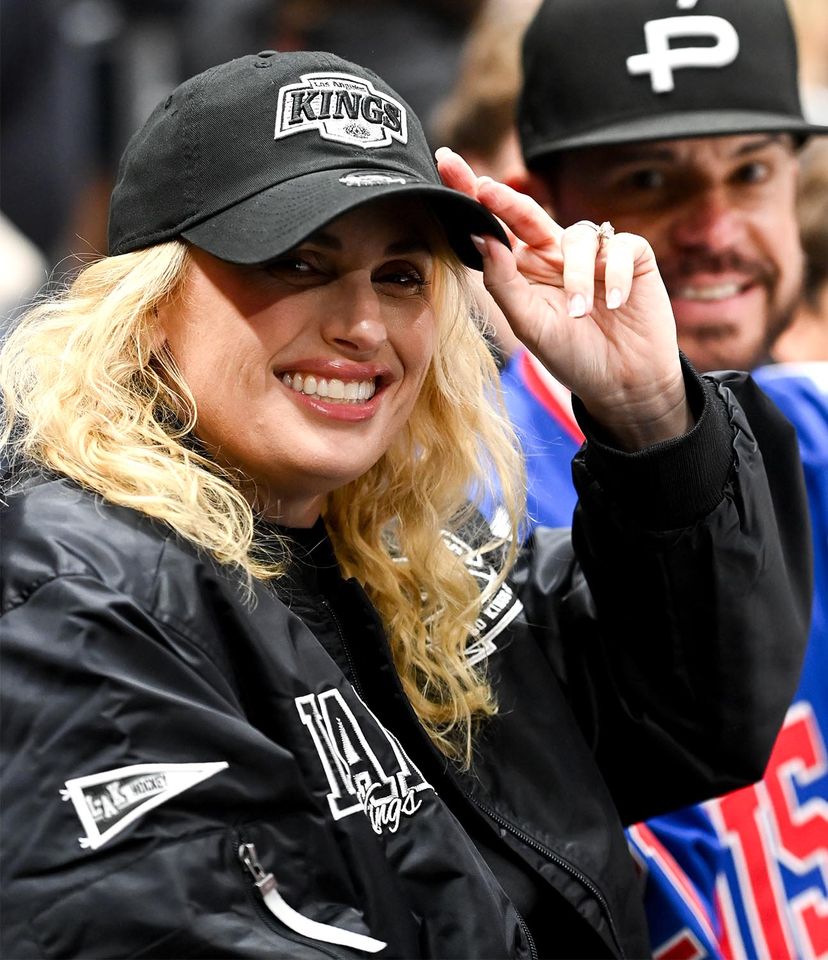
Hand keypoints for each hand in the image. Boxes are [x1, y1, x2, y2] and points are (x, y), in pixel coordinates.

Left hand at [436, 147, 692, 449]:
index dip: (472, 196)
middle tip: (484, 188)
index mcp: (525, 269)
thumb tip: (481, 237)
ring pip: (576, 236)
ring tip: (579, 313)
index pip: (495, 228)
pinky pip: (618, 247)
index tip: (445, 163)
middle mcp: (555, 253)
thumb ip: (503, 282)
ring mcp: (593, 252)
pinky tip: (615, 303)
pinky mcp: (631, 255)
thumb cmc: (572, 355)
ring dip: (577, 277)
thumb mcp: (529, 325)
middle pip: (525, 212)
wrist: (622, 383)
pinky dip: (614, 276)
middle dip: (504, 197)